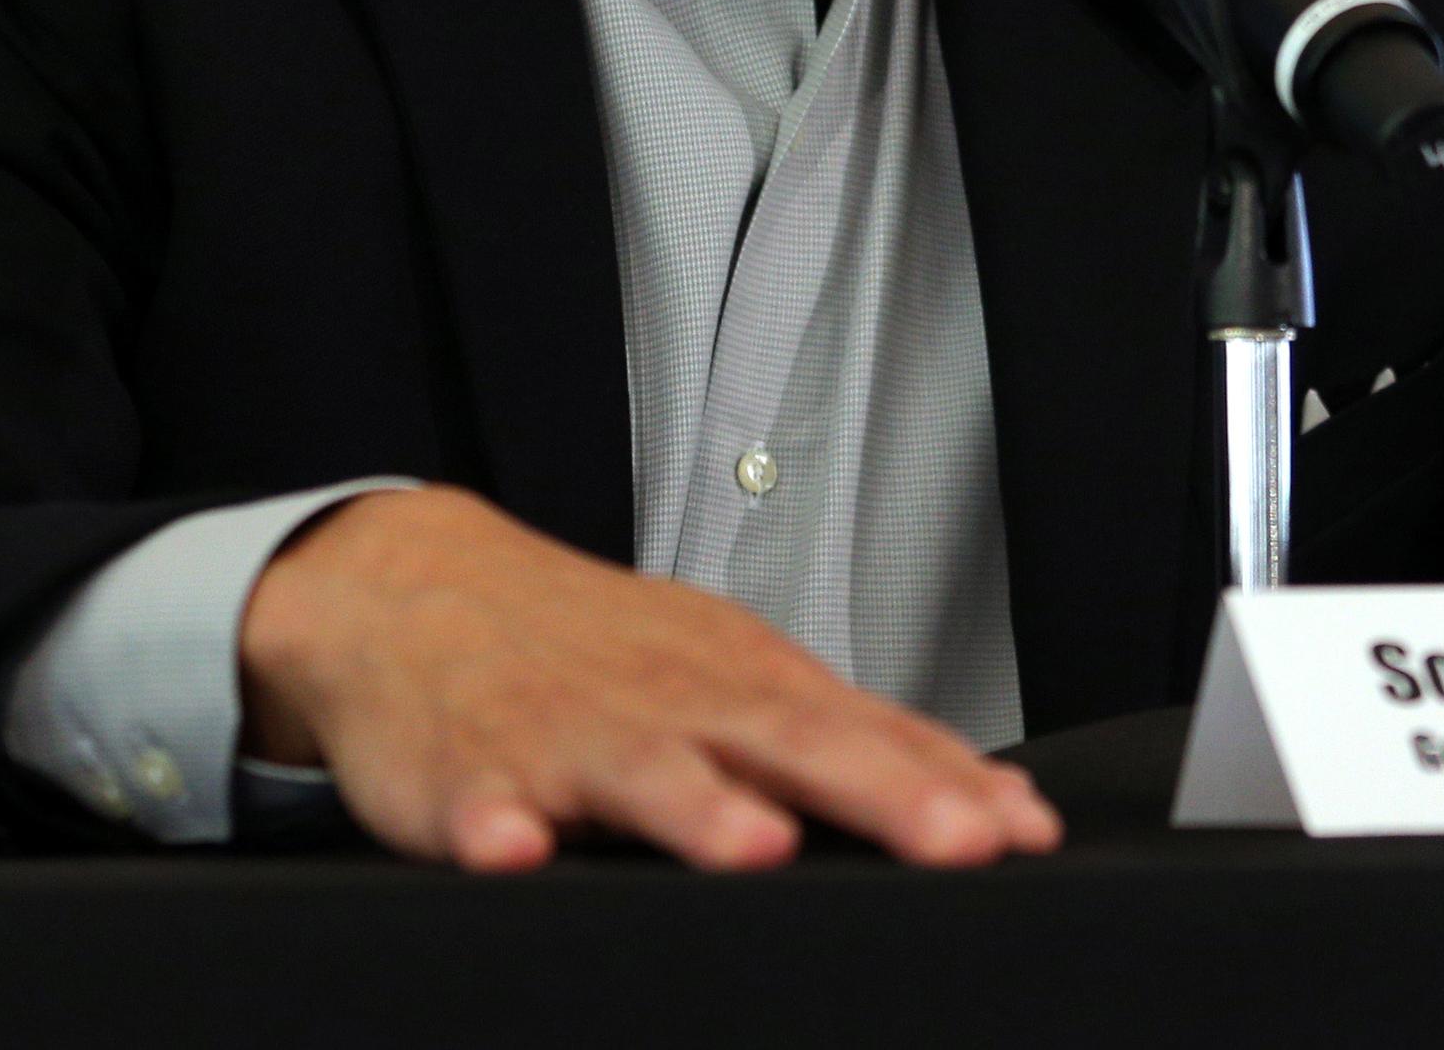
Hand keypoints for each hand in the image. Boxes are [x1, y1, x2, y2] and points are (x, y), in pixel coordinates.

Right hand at [236, 485, 1061, 872]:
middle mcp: (674, 701)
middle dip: (878, 792)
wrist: (422, 591)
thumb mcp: (735, 682)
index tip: (1022, 832)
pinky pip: (477, 802)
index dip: (949, 783)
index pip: (869, 732)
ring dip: (700, 808)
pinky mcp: (464, 771)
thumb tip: (997, 809)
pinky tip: (513, 851)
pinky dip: (495, 826)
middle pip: (788, 740)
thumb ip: (859, 750)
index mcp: (744, 683)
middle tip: (955, 840)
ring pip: (643, 769)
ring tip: (753, 847)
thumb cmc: (601, 655)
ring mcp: (568, 733)